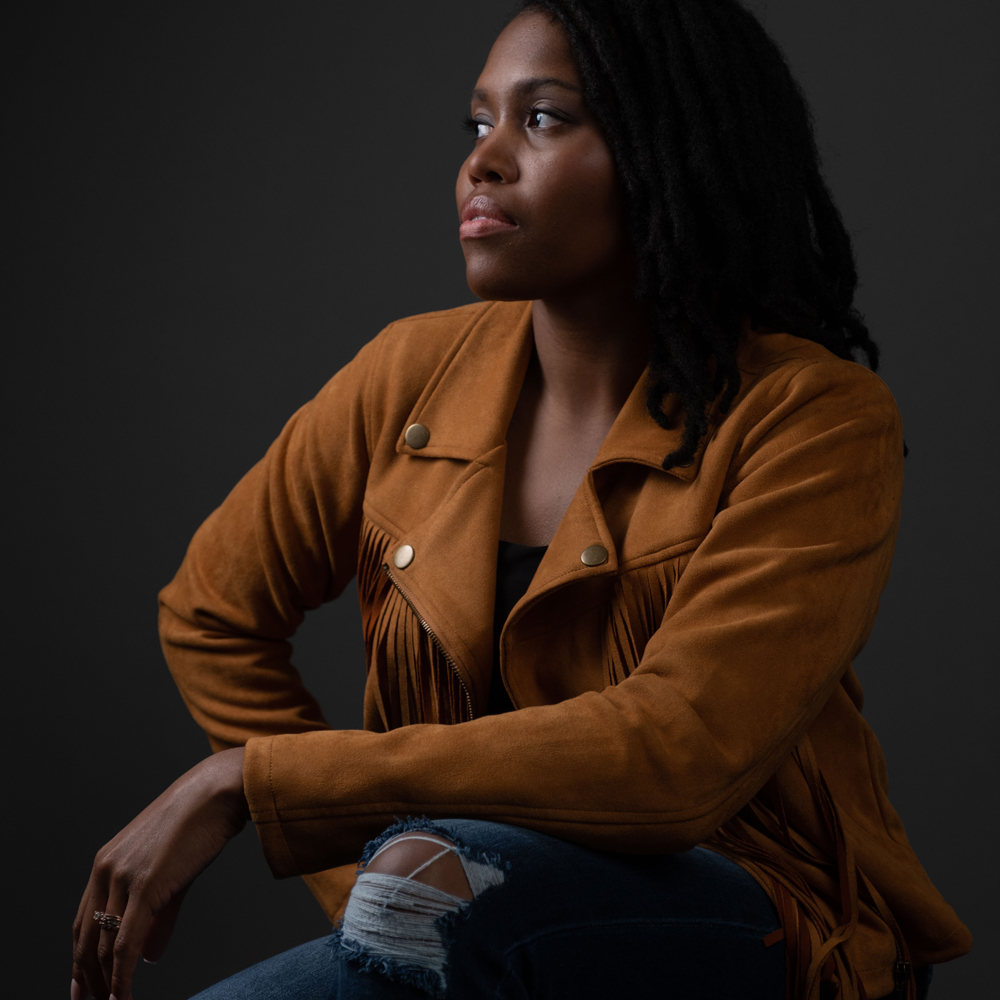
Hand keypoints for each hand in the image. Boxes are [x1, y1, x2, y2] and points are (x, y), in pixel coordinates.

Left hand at [71, 748, 249, 999]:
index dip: (80, 960)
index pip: (83, 923)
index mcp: (106, 862)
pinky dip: (120, 978)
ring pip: (102, 947)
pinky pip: (124, 945)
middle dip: (88, 980)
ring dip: (105, 984)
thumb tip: (148, 956)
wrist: (219, 792)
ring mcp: (122, 877)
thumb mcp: (172, 872)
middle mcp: (105, 870)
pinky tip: (123, 997)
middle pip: (85, 940)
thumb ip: (158, 917)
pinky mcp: (144, 887)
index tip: (84, 988)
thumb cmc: (201, 824)